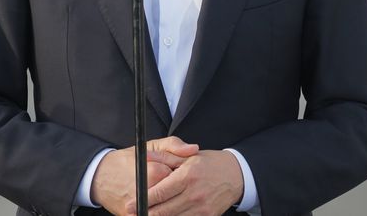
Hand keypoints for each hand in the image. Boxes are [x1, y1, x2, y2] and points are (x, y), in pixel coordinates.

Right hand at [93, 137, 199, 215]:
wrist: (101, 177)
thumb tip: (194, 149)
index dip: (186, 178)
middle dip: (181, 194)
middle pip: (177, 197)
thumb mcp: (151, 146)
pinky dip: (164, 214)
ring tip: (173, 198)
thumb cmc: (128, 160)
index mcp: (156, 172)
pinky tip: (164, 206)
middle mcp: (149, 191)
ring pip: (169, 211)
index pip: (183, 179)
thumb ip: (173, 145)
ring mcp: (141, 208)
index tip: (183, 175)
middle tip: (180, 189)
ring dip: (175, 207)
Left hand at [128, 149, 243, 215]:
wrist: (236, 175)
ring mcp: (201, 208)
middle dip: (146, 214)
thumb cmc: (209, 164)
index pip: (159, 192)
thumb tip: (144, 160)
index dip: (142, 200)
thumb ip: (166, 158)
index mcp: (187, 175)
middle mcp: (194, 193)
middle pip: (163, 211)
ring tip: (148, 215)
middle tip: (133, 213)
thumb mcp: (189, 157)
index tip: (130, 204)